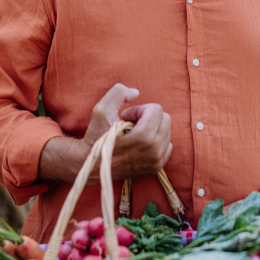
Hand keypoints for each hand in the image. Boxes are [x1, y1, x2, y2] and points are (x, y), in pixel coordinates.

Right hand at [39, 83, 171, 183]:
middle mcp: (155, 150)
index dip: (138, 110)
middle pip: (165, 119)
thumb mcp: (101, 110)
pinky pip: (167, 145)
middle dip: (148, 117)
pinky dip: (155, 141)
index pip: (156, 109)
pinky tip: (139, 144)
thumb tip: (136, 92)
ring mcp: (157, 161)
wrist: (93, 166)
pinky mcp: (156, 167)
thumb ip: (119, 93)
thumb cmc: (96, 137)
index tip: (125, 118)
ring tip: (133, 135)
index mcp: (145, 137)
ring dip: (151, 129)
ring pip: (167, 131)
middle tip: (130, 125)